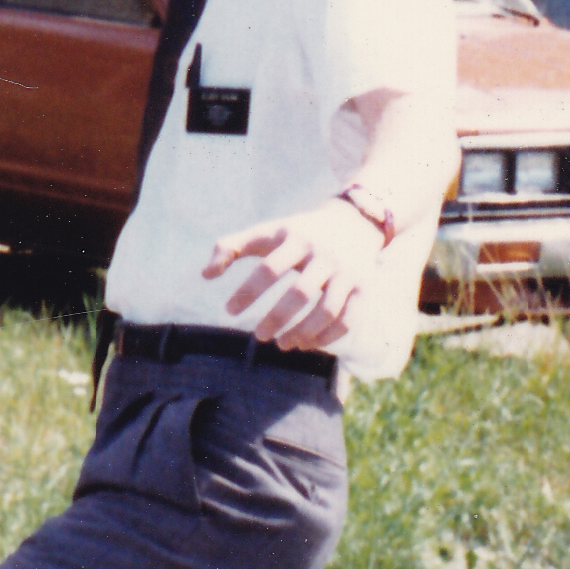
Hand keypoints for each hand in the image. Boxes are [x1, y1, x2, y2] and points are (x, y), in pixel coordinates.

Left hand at [201, 204, 377, 351]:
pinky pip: (349, 320)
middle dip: (277, 317)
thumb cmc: (298, 234)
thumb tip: (205, 275)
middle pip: (300, 292)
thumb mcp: (266, 232)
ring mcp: (348, 273)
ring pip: (327, 310)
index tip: (228, 311)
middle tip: (258, 335)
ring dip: (303, 332)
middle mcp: (325, 255)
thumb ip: (230, 247)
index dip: (247, 292)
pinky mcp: (364, 289)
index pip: (269, 268)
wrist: (353, 224)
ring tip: (281, 344)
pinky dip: (327, 337)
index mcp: (297, 239)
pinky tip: (305, 344)